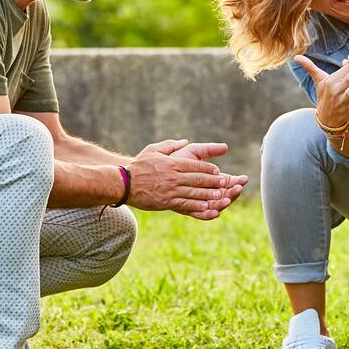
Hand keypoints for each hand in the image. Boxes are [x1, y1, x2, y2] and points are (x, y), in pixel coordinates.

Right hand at [127, 139, 247, 220]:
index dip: (208, 169)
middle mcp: (173, 176)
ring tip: (221, 196)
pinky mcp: (165, 202)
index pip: (195, 166)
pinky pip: (184, 203)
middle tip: (225, 183)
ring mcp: (170, 190)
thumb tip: (184, 141)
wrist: (122, 183)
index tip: (218, 171)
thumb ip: (170, 145)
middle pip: (197, 179)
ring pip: (193, 192)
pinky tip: (206, 207)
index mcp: (172, 163)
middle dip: (213, 182)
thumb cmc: (138, 166)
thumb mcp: (153, 150)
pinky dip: (196, 205)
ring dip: (208, 194)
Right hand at [295, 53, 348, 128]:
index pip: (343, 70)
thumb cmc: (324, 95)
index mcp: (330, 82)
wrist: (326, 118)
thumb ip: (310, 67)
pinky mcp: (348, 111)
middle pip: (348, 78)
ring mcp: (342, 102)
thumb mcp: (318, 81)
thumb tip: (296, 56)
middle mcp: (335, 91)